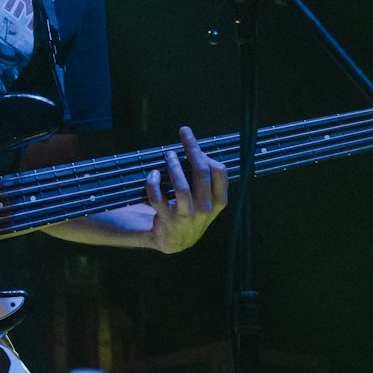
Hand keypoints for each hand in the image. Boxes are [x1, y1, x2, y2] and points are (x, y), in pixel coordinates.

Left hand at [145, 126, 227, 253]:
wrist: (176, 240)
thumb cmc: (192, 210)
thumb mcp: (206, 198)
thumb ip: (204, 177)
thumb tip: (194, 146)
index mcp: (218, 201)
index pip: (219, 171)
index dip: (205, 152)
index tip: (191, 140)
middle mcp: (205, 209)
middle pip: (201, 173)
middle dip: (192, 148)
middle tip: (183, 132)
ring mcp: (187, 216)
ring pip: (182, 188)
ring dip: (173, 167)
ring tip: (168, 155)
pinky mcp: (168, 220)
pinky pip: (158, 199)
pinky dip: (153, 183)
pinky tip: (152, 174)